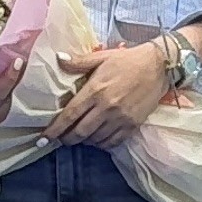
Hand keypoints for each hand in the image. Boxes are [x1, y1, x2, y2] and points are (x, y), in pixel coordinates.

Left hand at [49, 42, 175, 147]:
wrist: (159, 66)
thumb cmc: (128, 60)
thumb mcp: (102, 57)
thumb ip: (78, 62)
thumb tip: (58, 58)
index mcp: (96, 89)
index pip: (70, 114)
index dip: (55, 129)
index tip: (43, 138)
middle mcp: (107, 107)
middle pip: (80, 132)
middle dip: (67, 139)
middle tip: (61, 139)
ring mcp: (121, 118)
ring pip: (95, 139)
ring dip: (85, 141)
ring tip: (80, 135)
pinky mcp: (133, 125)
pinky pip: (112, 142)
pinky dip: (102, 144)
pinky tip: (98, 138)